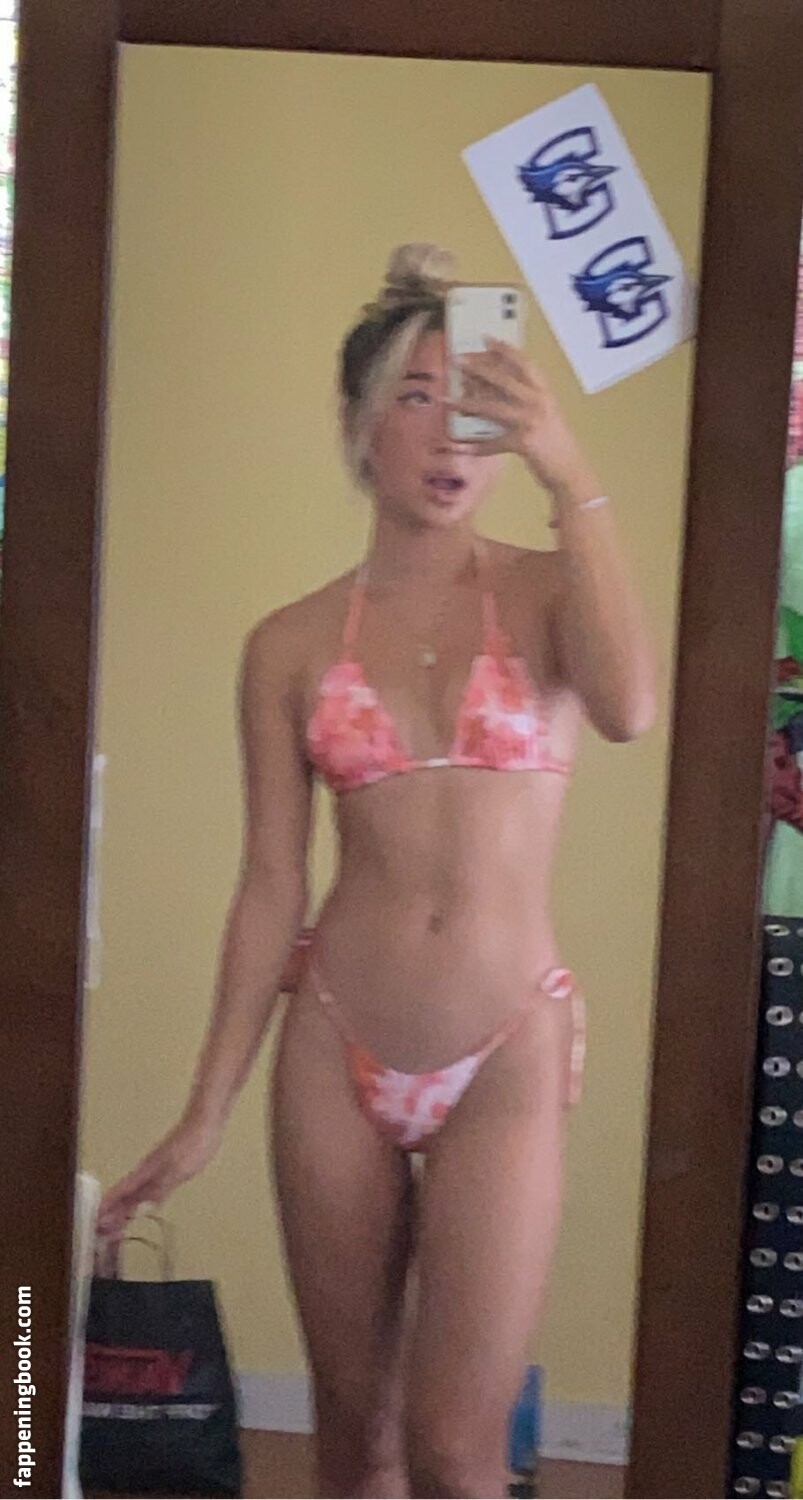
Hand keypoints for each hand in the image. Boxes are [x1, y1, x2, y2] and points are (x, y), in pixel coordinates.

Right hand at [95, 1114, 223, 1239]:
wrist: (206, 1121)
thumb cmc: (194, 1144)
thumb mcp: (178, 1170)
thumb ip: (159, 1189)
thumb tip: (139, 1210)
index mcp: (146, 1171)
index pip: (121, 1193)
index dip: (109, 1209)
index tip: (95, 1225)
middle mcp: (147, 1171)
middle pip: (125, 1196)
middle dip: (112, 1215)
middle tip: (102, 1236)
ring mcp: (156, 1169)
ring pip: (134, 1193)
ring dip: (124, 1210)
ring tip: (116, 1228)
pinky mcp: (167, 1168)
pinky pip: (146, 1189)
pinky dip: (139, 1201)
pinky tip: (141, 1206)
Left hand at [451, 339, 591, 493]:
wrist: (571, 472)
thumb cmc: (557, 445)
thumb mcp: (545, 417)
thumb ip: (526, 403)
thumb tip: (492, 393)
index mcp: (545, 393)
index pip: (524, 363)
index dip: (505, 350)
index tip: (486, 339)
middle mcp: (539, 402)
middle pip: (504, 379)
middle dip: (479, 368)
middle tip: (459, 360)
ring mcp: (532, 421)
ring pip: (494, 407)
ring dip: (469, 403)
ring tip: (449, 400)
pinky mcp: (525, 442)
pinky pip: (495, 442)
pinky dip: (480, 446)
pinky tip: (465, 447)